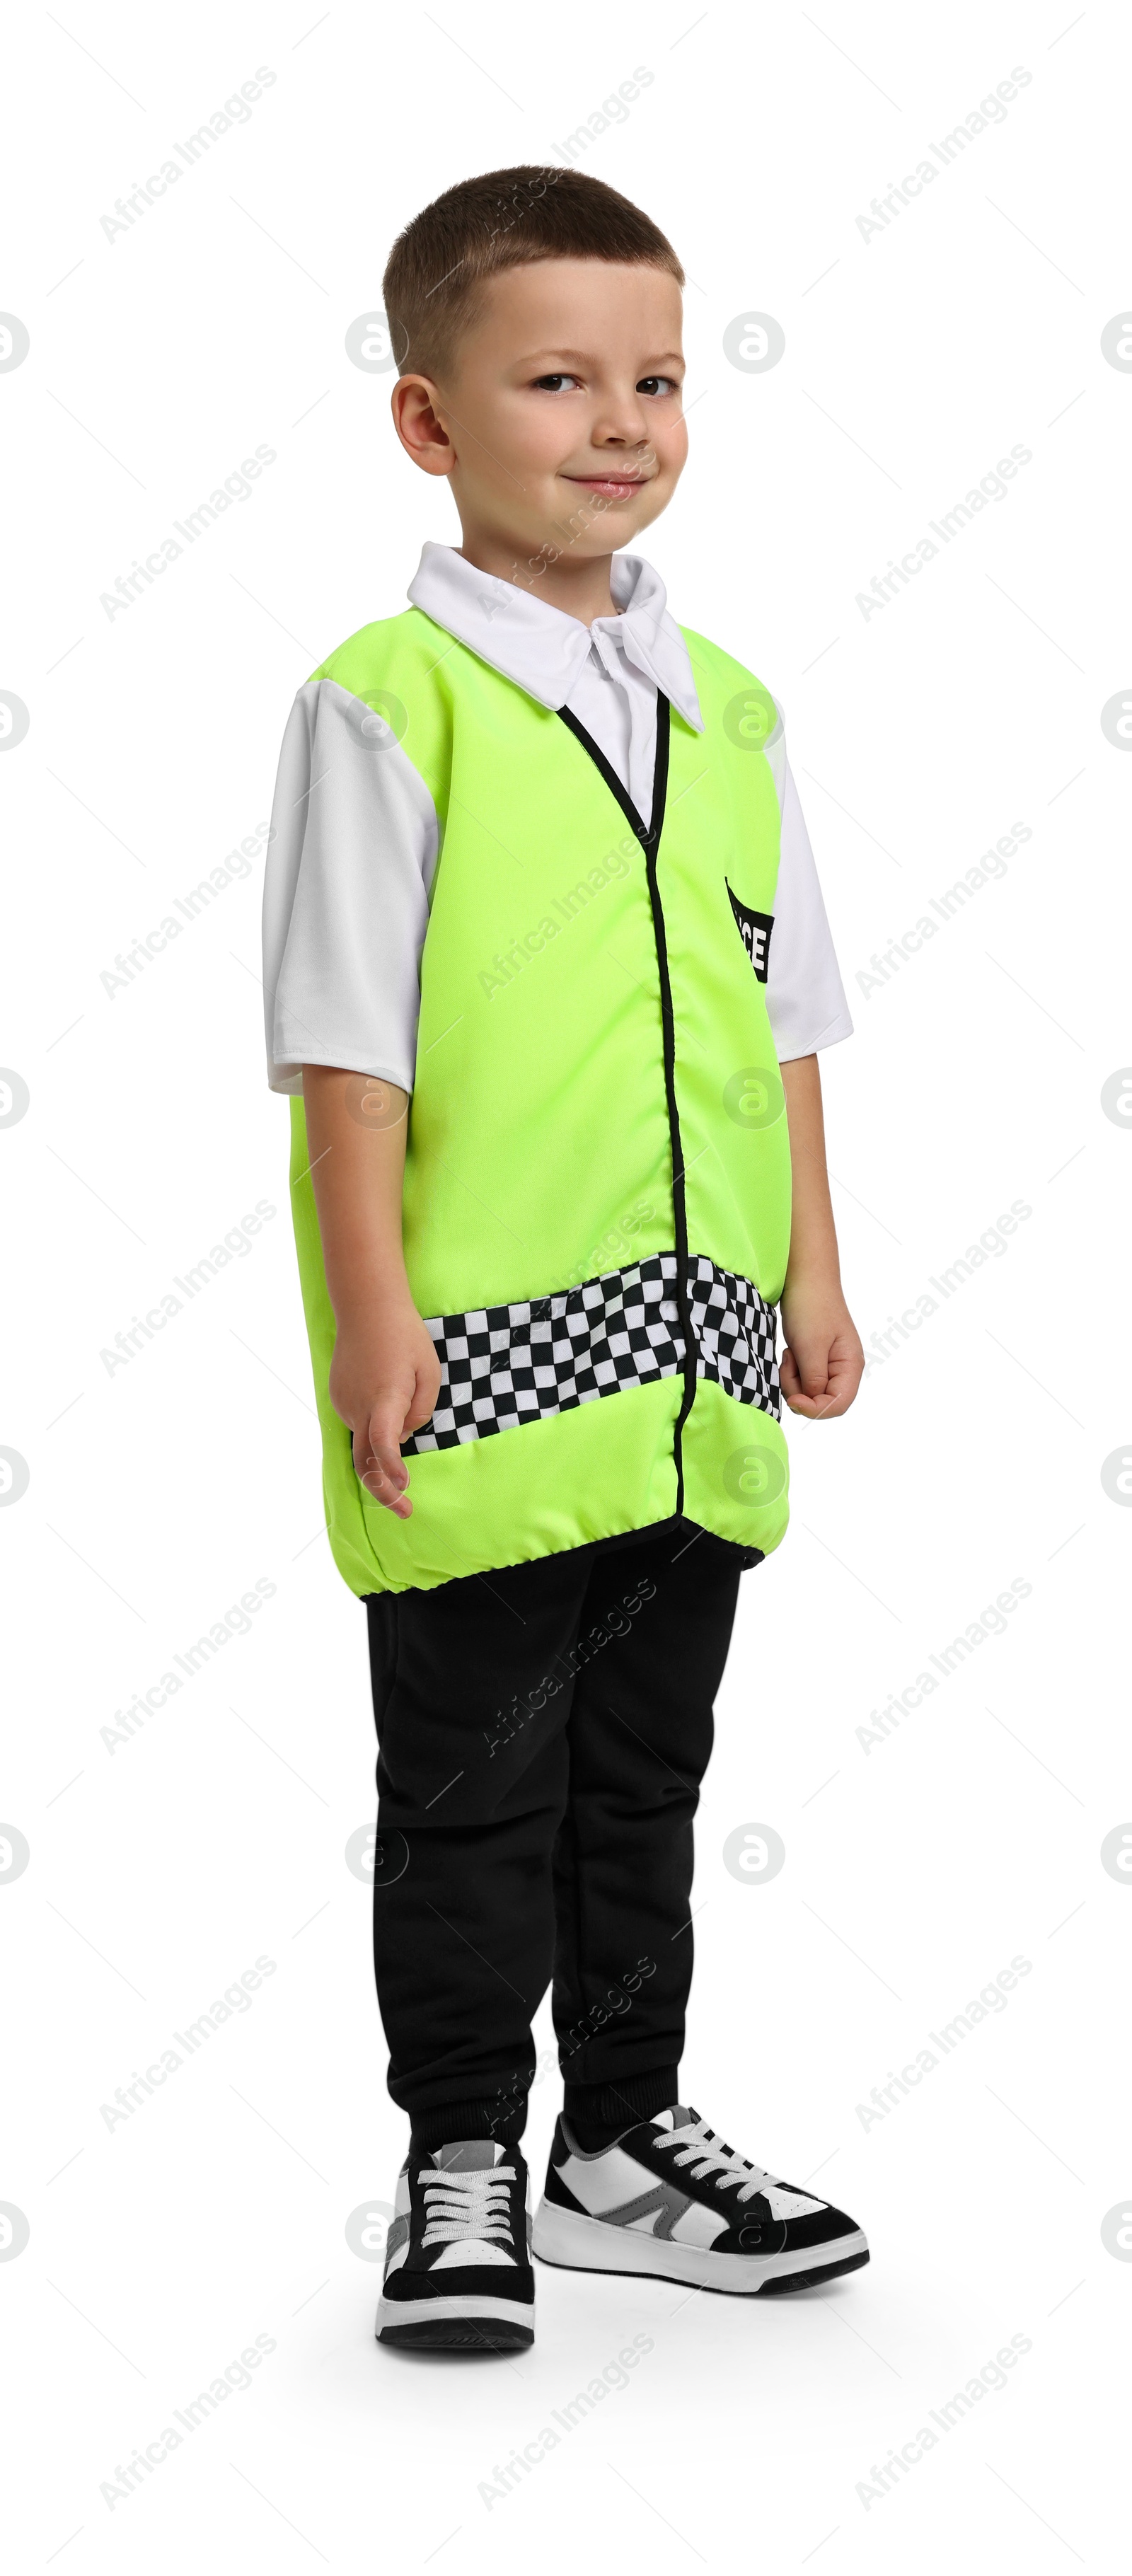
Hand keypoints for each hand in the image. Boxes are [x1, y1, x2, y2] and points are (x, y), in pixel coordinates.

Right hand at [328, 1296, 441, 1517]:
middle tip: (407, 1512)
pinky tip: (386, 1390)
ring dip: (384, 1444)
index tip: (403, 1487)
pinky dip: (374, 1423)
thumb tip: (404, 1437)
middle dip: (384, 1491)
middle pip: (365, 1461)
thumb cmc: (405, 1338)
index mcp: (385, 1398)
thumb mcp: (429, 1373)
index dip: (391, 1470)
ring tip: (403, 1390)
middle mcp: (359, 1406)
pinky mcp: (338, 1398)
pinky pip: (359, 1422)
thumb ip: (420, 1412)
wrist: (367, 1308)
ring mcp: (344, 1403)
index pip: (382, 1443)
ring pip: (364, 1440)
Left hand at [779, 1281, 863, 1420]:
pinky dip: (791, 1372)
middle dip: (799, 1390)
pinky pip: (802, 1378)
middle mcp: (843, 1368)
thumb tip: (811, 1402)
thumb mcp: (811, 1346)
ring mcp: (828, 1364)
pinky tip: (789, 1352)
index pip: (838, 1405)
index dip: (815, 1409)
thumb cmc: (811, 1306)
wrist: (804, 1276)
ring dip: (792, 1379)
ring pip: (809, 1391)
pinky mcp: (814, 1359)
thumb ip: (814, 1379)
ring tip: (789, 1353)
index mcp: (851, 1365)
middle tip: (788, 1363)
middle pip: (821, 1400)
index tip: (793, 1398)